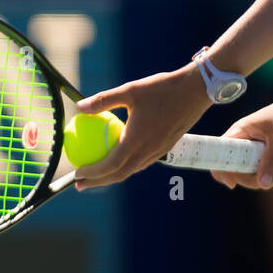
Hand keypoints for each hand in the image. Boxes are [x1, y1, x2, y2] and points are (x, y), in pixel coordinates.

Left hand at [73, 64, 212, 189]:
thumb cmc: (162, 88)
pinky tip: (121, 157)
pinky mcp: (166, 147)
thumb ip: (104, 100)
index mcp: (137, 139)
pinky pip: (143, 163)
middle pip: (119, 174)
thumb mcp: (130, 90)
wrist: (196, 91)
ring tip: (97, 175)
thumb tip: (79, 106)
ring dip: (112, 176)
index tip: (76, 174)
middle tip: (80, 184)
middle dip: (97, 182)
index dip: (92, 173)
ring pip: (132, 170)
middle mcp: (148, 150)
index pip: (110, 165)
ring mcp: (159, 151)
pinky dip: (127, 166)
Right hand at [210, 93, 272, 190]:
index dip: (221, 170)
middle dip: (256, 180)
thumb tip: (263, 185)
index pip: (220, 153)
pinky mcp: (270, 157)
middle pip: (239, 171)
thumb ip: (272, 160)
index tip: (232, 184)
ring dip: (272, 182)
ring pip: (256, 176)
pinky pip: (269, 175)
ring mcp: (258, 151)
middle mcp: (246, 143)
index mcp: (241, 132)